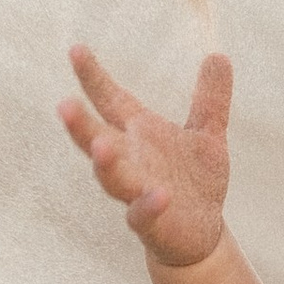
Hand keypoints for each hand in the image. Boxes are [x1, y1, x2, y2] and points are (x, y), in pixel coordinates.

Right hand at [59, 45, 232, 268]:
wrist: (201, 233)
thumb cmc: (194, 180)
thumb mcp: (207, 133)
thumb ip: (211, 98)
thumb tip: (219, 55)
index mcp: (139, 134)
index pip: (110, 101)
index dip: (93, 78)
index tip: (76, 49)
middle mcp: (130, 161)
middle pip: (97, 140)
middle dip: (80, 126)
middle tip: (63, 104)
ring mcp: (136, 192)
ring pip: (112, 178)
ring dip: (105, 164)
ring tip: (100, 147)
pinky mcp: (152, 222)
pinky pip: (144, 213)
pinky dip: (148, 204)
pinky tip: (160, 194)